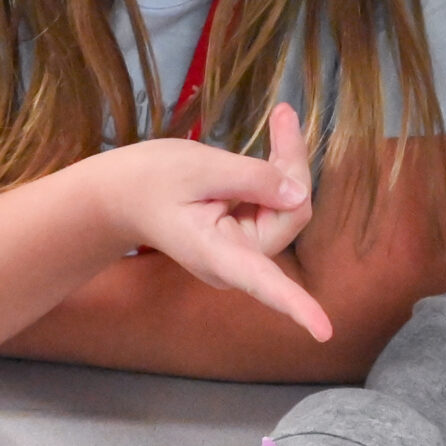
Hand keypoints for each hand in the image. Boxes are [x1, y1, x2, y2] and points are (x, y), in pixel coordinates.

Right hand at [99, 126, 332, 341]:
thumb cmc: (150, 179)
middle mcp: (236, 263)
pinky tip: (272, 142)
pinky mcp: (246, 237)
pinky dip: (278, 174)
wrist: (121, 193)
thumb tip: (299, 194)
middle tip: (281, 114)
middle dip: (292, 166)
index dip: (296, 305)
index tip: (323, 332)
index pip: (263, 284)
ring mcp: (243, 252)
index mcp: (217, 255)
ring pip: (288, 206)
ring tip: (276, 120)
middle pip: (290, 216)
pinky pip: (277, 204)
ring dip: (286, 166)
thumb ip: (252, 179)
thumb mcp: (199, 168)